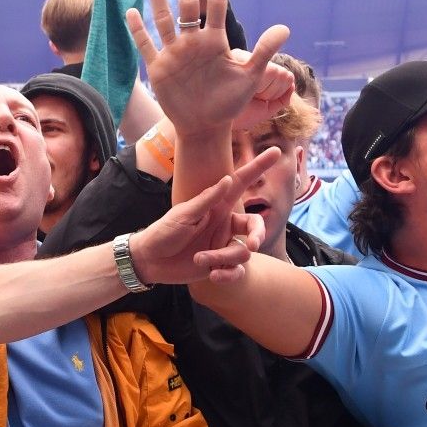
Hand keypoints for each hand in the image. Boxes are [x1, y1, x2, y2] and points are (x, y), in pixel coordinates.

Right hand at [126, 0, 290, 134]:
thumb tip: (285, 27)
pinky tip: (131, 11)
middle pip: (186, 5)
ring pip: (163, 19)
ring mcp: (174, 53)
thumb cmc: (230, 103)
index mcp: (215, 41)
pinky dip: (138, 30)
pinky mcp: (159, 68)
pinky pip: (146, 45)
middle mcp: (193, 42)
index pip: (216, 4)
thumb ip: (264, 51)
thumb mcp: (250, 76)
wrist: (206, 126)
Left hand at [127, 148, 277, 285]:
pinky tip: (212, 275)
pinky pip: (236, 271)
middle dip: (257, 234)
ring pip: (242, 253)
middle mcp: (224, 224)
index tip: (275, 151)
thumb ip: (207, 200)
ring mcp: (222, 245)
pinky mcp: (219, 265)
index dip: (258, 167)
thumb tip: (227, 179)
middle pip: (254, 226)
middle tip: (252, 244)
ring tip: (199, 258)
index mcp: (217, 207)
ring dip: (222, 258)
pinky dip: (227, 275)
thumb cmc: (164, 231)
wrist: (150, 260)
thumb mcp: (184, 214)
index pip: (241, 183)